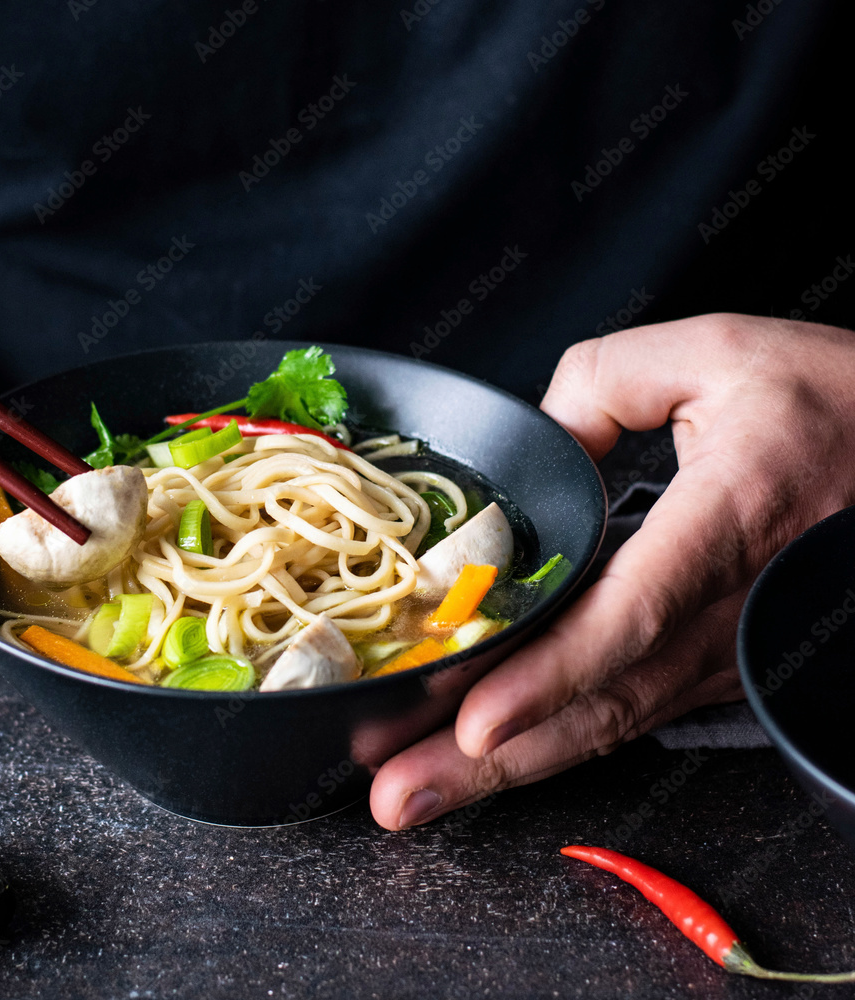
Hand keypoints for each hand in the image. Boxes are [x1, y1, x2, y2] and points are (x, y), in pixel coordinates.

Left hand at [370, 314, 854, 829]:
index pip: (630, 614)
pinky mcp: (720, 659)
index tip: (475, 721)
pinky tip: (498, 754)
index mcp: (730, 517)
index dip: (550, 677)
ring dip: (513, 762)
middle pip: (602, 700)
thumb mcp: (714, 355)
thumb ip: (602, 384)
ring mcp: (727, 647)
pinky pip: (632, 708)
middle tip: (401, 793)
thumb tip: (536, 447)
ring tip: (423, 789)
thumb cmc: (832, 402)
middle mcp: (730, 605)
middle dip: (494, 757)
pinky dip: (558, 738)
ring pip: (613, 721)